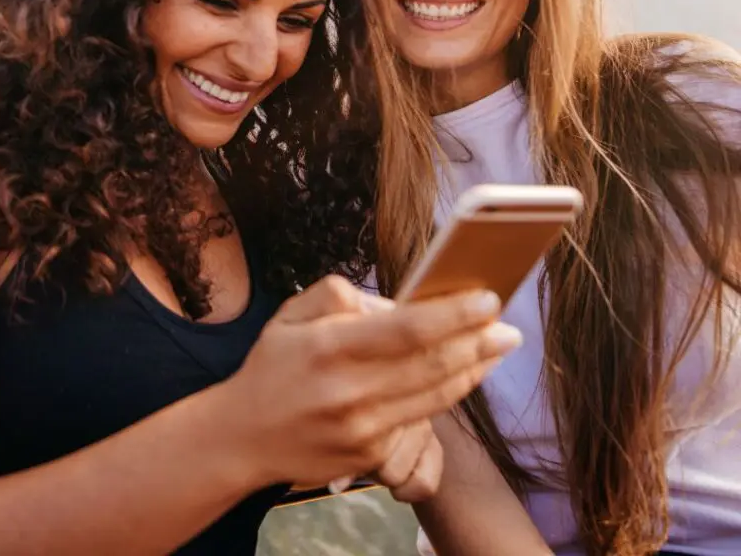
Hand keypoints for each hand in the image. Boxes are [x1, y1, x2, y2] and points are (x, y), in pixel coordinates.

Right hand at [221, 275, 520, 489]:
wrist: (244, 437)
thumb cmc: (272, 366)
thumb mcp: (291, 313)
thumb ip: (337, 295)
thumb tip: (391, 303)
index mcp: (329, 347)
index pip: (408, 329)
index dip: (454, 314)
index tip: (486, 298)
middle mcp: (350, 391)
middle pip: (433, 365)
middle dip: (479, 343)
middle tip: (509, 328)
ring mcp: (363, 430)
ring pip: (436, 397)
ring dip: (474, 371)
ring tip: (497, 349)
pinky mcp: (370, 458)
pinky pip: (418, 423)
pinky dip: (445, 397)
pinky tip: (461, 377)